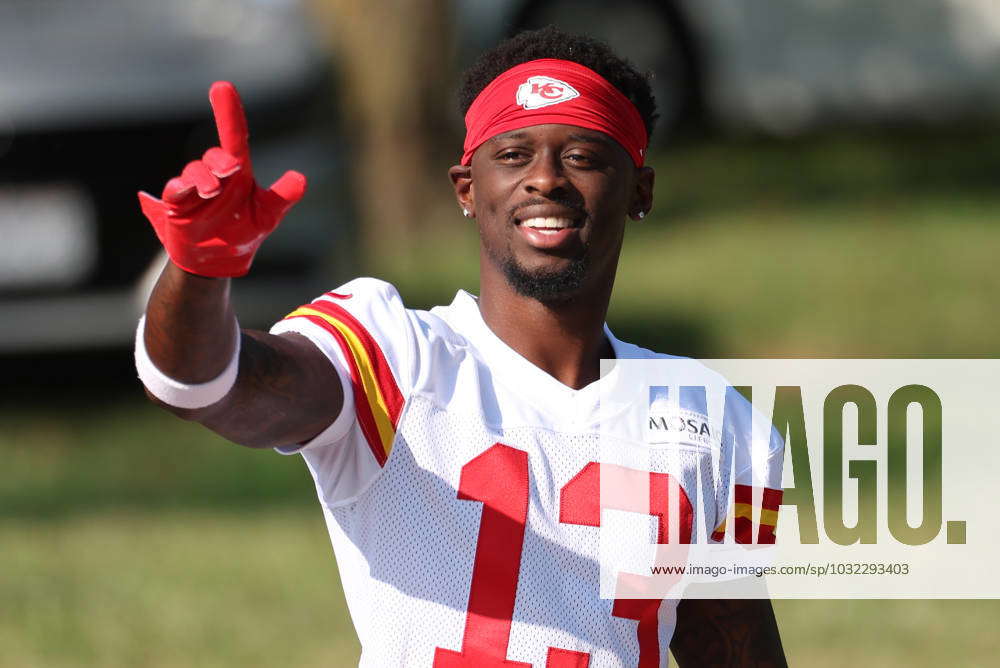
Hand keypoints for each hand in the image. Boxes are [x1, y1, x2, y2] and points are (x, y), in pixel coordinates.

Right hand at [138, 81, 306, 277]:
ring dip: (203, 179)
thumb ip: (282, 197)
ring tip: (211, 192)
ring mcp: (194, 187)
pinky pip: (175, 189)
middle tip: (231, 170)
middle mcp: (215, 174)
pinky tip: (186, 192)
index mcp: (238, 172)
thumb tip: (301, 178)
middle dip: (220, 160)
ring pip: (195, 171)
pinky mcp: (177, 203)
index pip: (234, 135)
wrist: (219, 260)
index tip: (222, 86)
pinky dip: (180, 188)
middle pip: (214, 155)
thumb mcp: (268, 215)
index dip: (229, 111)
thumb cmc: (245, 231)